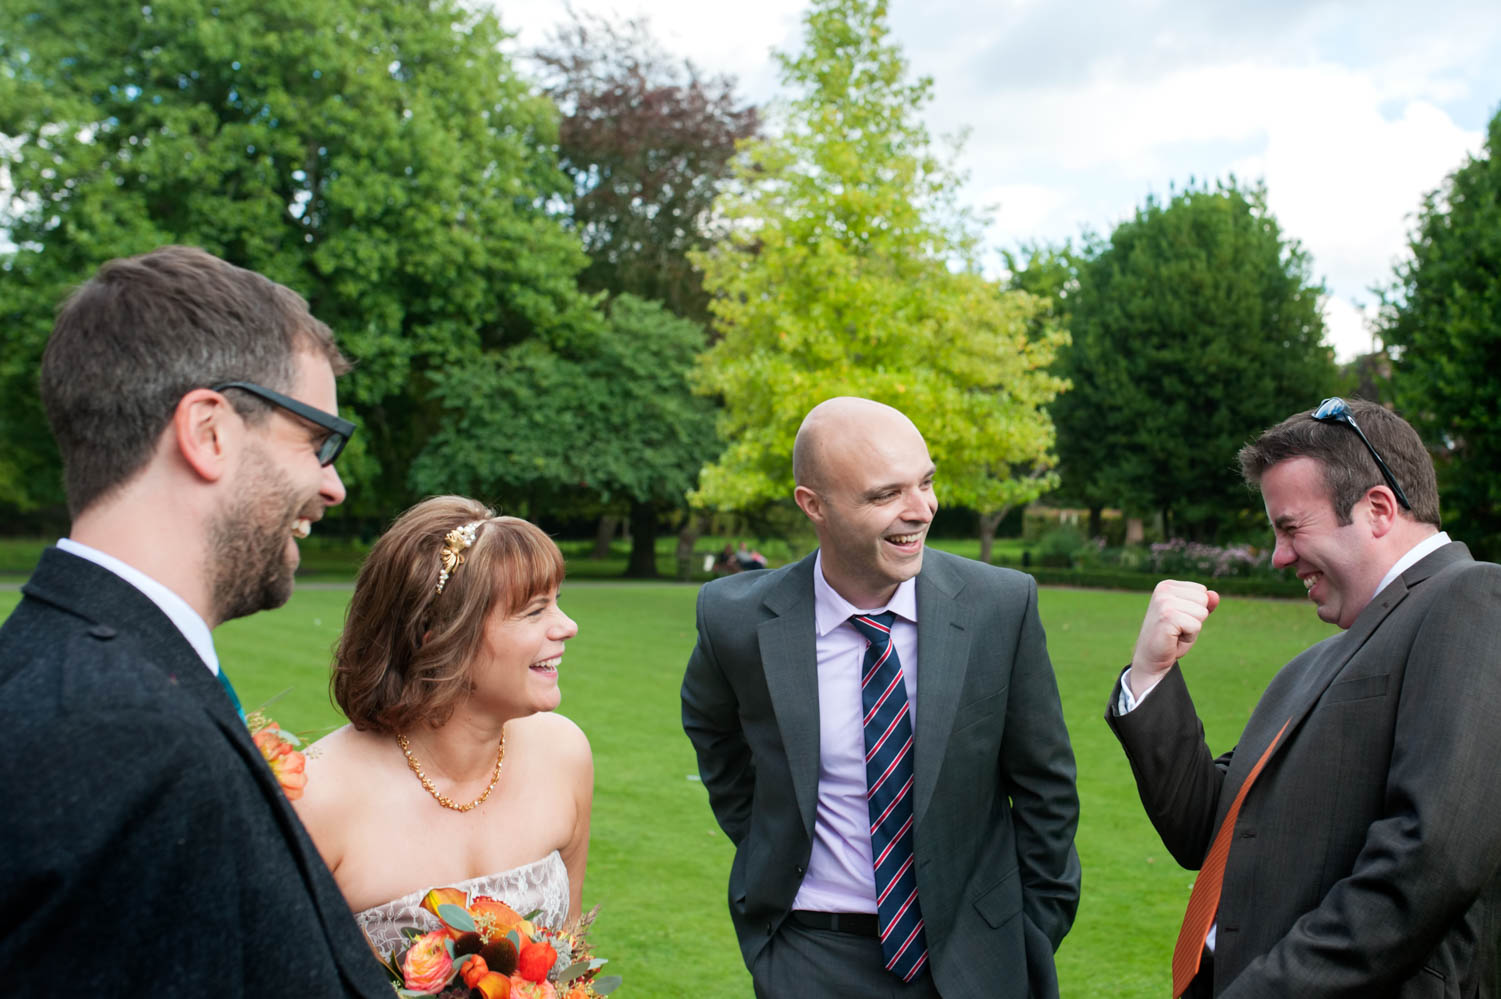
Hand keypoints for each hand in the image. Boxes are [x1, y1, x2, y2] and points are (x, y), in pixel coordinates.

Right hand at [1127, 580, 1219, 696]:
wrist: (1151, 658)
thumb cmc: (1171, 637)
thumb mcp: (1190, 617)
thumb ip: (1203, 604)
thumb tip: (1215, 595)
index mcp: (1167, 585)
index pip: (1202, 591)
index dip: (1196, 609)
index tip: (1179, 619)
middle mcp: (1164, 590)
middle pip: (1204, 599)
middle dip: (1196, 618)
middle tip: (1177, 628)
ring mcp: (1164, 602)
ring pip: (1202, 613)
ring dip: (1193, 628)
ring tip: (1176, 633)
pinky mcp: (1167, 617)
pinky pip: (1196, 626)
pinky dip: (1189, 637)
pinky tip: (1173, 638)